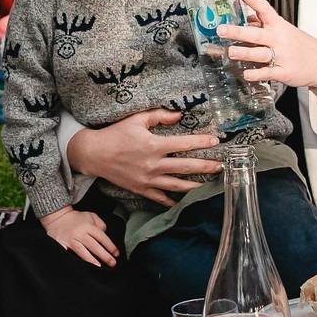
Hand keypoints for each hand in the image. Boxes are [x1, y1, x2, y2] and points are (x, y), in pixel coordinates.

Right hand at [42, 206, 117, 266]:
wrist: (57, 217)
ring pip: (82, 252)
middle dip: (104, 256)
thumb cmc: (75, 218)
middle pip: (94, 246)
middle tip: (112, 263)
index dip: (110, 246)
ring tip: (99, 267)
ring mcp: (70, 240)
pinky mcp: (62, 245)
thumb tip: (106, 233)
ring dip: (91, 260)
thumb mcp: (90, 216)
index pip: (102, 237)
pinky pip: (69, 254)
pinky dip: (74, 260)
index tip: (116, 254)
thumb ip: (100, 224)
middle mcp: (80, 233)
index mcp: (88, 226)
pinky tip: (80, 266)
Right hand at [66, 107, 220, 205]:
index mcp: (153, 145)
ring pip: (177, 185)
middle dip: (206, 167)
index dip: (202, 143)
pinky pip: (161, 198)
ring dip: (195, 186)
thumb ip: (159, 116)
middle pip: (186, 167)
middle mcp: (153, 164)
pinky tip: (185, 201)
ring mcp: (148, 179)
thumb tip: (180, 115)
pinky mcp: (141, 189)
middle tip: (222, 166)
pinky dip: (174, 201)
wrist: (94, 154)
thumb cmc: (116, 134)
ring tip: (209, 185)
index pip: (184, 144)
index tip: (216, 142)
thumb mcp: (136, 119)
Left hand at [224, 0, 316, 94]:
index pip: (265, 10)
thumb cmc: (298, 44)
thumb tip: (246, 16)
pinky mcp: (284, 72)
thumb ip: (264, 24)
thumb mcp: (283, 30)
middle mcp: (279, 39)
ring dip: (245, 53)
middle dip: (238, 31)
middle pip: (257, 34)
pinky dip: (257, 74)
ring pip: (260, 53)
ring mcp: (282, 56)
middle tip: (221, 30)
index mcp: (279, 26)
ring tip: (230, 51)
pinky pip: (268, 73)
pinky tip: (246, 74)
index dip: (254, 0)